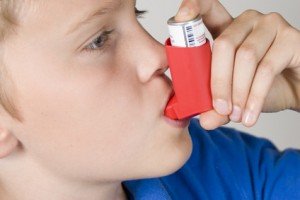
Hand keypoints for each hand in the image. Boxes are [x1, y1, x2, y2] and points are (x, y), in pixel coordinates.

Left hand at [175, 0, 299, 129]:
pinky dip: (255, 96)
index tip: (181, 16)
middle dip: (219, 82)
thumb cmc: (265, 86)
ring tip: (236, 115)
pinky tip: (250, 114)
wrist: (298, 91)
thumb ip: (217, 106)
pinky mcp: (291, 38)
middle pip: (224, 44)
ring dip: (238, 92)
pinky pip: (266, 69)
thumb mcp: (234, 96)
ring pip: (245, 57)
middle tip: (219, 108)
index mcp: (228, 29)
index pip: (209, 9)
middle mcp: (248, 22)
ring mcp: (271, 26)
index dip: (194, 7)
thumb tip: (205, 121)